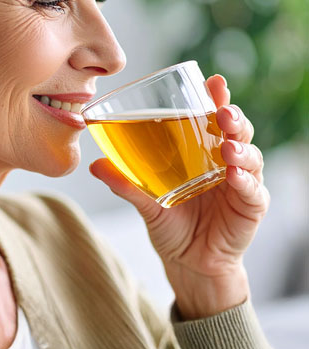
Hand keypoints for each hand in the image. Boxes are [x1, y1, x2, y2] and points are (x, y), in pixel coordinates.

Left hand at [89, 75, 269, 319]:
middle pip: (236, 129)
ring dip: (240, 147)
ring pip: (250, 156)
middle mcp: (226, 161)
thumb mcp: (146, 203)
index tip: (213, 81)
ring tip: (228, 146)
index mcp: (203, 151)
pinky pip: (253, 191)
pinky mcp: (251, 207)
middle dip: (232, 115)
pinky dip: (246, 182)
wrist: (188, 266)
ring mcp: (241, 183)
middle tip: (222, 110)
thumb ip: (126, 183)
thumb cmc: (172, 227)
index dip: (216, 98)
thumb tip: (95, 165)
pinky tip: (234, 176)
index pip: (213, 117)